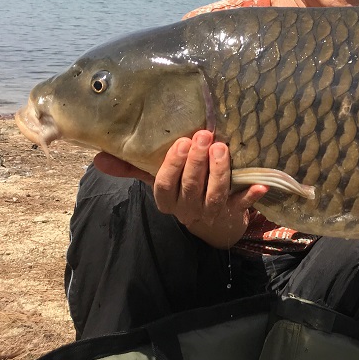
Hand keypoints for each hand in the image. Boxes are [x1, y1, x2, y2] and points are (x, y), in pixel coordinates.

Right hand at [93, 130, 267, 247]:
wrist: (213, 223)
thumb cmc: (183, 191)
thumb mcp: (157, 181)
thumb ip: (131, 168)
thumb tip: (98, 158)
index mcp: (167, 200)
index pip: (164, 186)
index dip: (173, 166)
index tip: (182, 142)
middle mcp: (187, 209)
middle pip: (190, 188)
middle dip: (197, 162)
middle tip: (205, 136)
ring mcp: (211, 212)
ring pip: (214, 196)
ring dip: (219, 173)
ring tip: (223, 148)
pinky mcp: (234, 213)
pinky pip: (241, 206)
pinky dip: (250, 196)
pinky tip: (259, 185)